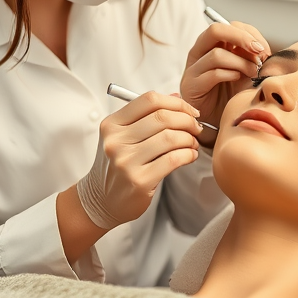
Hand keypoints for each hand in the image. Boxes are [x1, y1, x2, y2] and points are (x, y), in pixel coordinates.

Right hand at [75, 92, 202, 229]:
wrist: (101, 200)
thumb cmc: (116, 166)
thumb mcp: (122, 137)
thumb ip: (146, 116)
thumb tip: (176, 97)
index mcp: (111, 125)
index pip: (149, 100)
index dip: (176, 103)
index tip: (189, 111)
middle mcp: (115, 141)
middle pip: (162, 117)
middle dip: (187, 120)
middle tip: (196, 127)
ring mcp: (126, 161)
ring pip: (170, 138)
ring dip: (189, 139)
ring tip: (192, 143)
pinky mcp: (139, 181)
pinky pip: (173, 160)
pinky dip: (188, 155)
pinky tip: (189, 156)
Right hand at [180, 21, 270, 144]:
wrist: (217, 122)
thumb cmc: (231, 96)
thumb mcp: (246, 72)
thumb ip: (252, 57)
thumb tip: (265, 50)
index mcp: (213, 44)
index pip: (229, 26)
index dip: (249, 34)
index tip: (264, 49)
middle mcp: (200, 52)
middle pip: (216, 30)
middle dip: (242, 38)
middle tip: (259, 51)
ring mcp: (193, 68)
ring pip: (217, 53)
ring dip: (241, 62)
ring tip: (253, 73)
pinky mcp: (191, 85)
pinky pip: (212, 74)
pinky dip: (230, 74)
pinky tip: (239, 80)